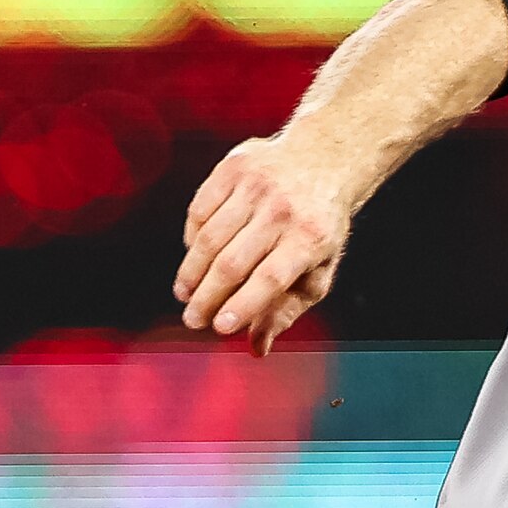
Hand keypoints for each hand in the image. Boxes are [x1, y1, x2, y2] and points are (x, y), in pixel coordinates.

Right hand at [173, 136, 353, 352]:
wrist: (324, 158)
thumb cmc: (318, 227)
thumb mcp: (316, 270)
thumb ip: (286, 310)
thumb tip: (257, 349)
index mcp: (310, 238)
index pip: (270, 279)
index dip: (243, 305)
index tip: (219, 328)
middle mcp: (283, 209)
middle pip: (234, 262)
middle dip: (207, 297)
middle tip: (192, 320)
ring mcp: (257, 184)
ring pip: (210, 236)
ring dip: (191, 271)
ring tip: (184, 294)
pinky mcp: (235, 166)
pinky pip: (200, 208)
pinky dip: (192, 237)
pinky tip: (192, 256)